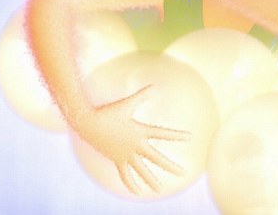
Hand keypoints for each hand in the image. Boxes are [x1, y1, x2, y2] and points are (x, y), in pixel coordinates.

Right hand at [75, 85, 190, 193]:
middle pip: (157, 158)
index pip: (163, 133)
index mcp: (140, 132)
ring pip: (141, 170)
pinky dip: (130, 182)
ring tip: (160, 189)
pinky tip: (138, 191)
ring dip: (151, 180)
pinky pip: (125, 174)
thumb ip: (142, 95)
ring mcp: (126, 154)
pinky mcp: (117, 159)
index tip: (191, 137)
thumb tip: (155, 86)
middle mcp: (135, 146)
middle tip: (184, 173)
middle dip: (171, 166)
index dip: (176, 135)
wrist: (87, 123)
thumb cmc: (108, 111)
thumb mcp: (126, 103)